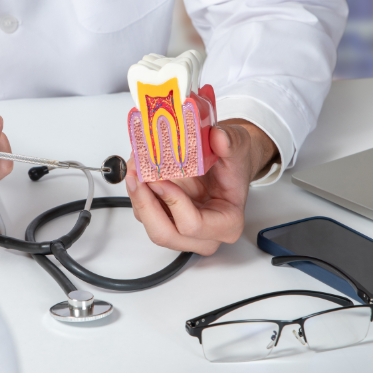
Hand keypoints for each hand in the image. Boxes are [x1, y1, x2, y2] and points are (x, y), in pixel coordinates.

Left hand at [125, 119, 277, 255]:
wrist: (227, 163)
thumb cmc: (233, 163)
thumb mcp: (238, 146)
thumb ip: (231, 142)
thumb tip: (218, 138)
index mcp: (227, 223)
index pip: (194, 225)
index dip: (173, 203)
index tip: (160, 179)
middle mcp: (204, 234)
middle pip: (164, 234)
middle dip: (145, 204)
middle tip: (136, 175)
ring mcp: (182, 228)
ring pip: (149, 223)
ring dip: (137, 195)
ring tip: (134, 166)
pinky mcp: (166, 218)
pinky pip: (144, 212)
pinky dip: (137, 191)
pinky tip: (137, 170)